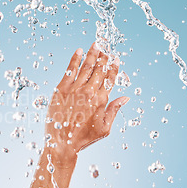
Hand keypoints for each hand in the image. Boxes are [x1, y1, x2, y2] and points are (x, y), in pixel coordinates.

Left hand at [45, 42, 128, 164]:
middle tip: (105, 47)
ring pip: (86, 67)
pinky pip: (70, 70)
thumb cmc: (83, 138)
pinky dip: (75, 59)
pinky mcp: (61, 89)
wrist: (61, 143)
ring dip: (92, 54)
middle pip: (99, 69)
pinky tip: (79, 51)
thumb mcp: (104, 128)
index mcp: (101, 101)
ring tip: (96, 45)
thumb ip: (114, 111)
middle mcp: (89, 92)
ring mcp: (74, 89)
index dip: (113, 67)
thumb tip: (125, 98)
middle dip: (103, 57)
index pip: (110, 78)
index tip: (115, 58)